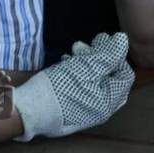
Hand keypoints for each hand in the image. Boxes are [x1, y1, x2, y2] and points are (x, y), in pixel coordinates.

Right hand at [13, 32, 134, 140]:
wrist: (28, 112)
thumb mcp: (86, 66)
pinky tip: (64, 63)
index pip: (125, 75)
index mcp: (109, 101)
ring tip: (72, 50)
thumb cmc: (59, 88)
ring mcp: (85, 112)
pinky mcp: (69, 110)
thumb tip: (123, 40)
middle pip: (109, 78)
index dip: (116, 56)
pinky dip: (76, 74)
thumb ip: (108, 54)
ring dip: (85, 62)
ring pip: (93, 81)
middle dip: (99, 57)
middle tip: (85, 43)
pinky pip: (80, 89)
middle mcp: (100, 110)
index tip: (101, 43)